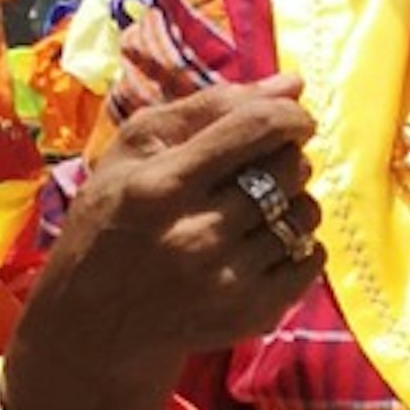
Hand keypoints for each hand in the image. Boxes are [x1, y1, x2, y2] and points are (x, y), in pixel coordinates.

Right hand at [2, 79, 320, 409]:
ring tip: (257, 207)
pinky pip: (312, 258)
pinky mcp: (252, 313)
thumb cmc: (112, 221)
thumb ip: (209, 109)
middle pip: (287, 169)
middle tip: (260, 167)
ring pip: (305, 214)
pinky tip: (262, 242)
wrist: (96, 325)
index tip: (293, 117)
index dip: (289, 114)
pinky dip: (299, 243)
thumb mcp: (134, 152)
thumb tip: (292, 83)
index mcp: (161, 185)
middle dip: (286, 157)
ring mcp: (227, 279)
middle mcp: (196, 234)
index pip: (254, 128)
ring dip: (293, 201)